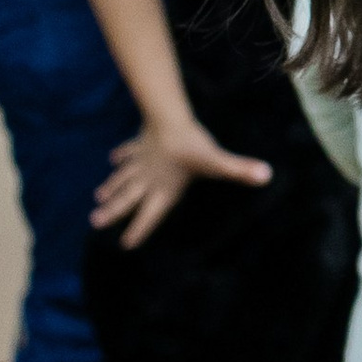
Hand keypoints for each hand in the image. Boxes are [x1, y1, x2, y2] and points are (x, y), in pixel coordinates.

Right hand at [92, 109, 272, 249]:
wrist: (168, 117)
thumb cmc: (192, 144)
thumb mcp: (216, 162)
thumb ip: (240, 171)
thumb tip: (266, 176)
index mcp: (163, 190)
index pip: (150, 215)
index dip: (139, 230)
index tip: (126, 244)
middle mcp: (148, 179)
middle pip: (126, 199)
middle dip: (112, 211)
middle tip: (95, 222)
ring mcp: (142, 161)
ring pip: (122, 178)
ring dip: (111, 187)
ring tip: (99, 197)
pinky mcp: (140, 143)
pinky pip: (128, 152)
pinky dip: (121, 156)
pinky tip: (113, 158)